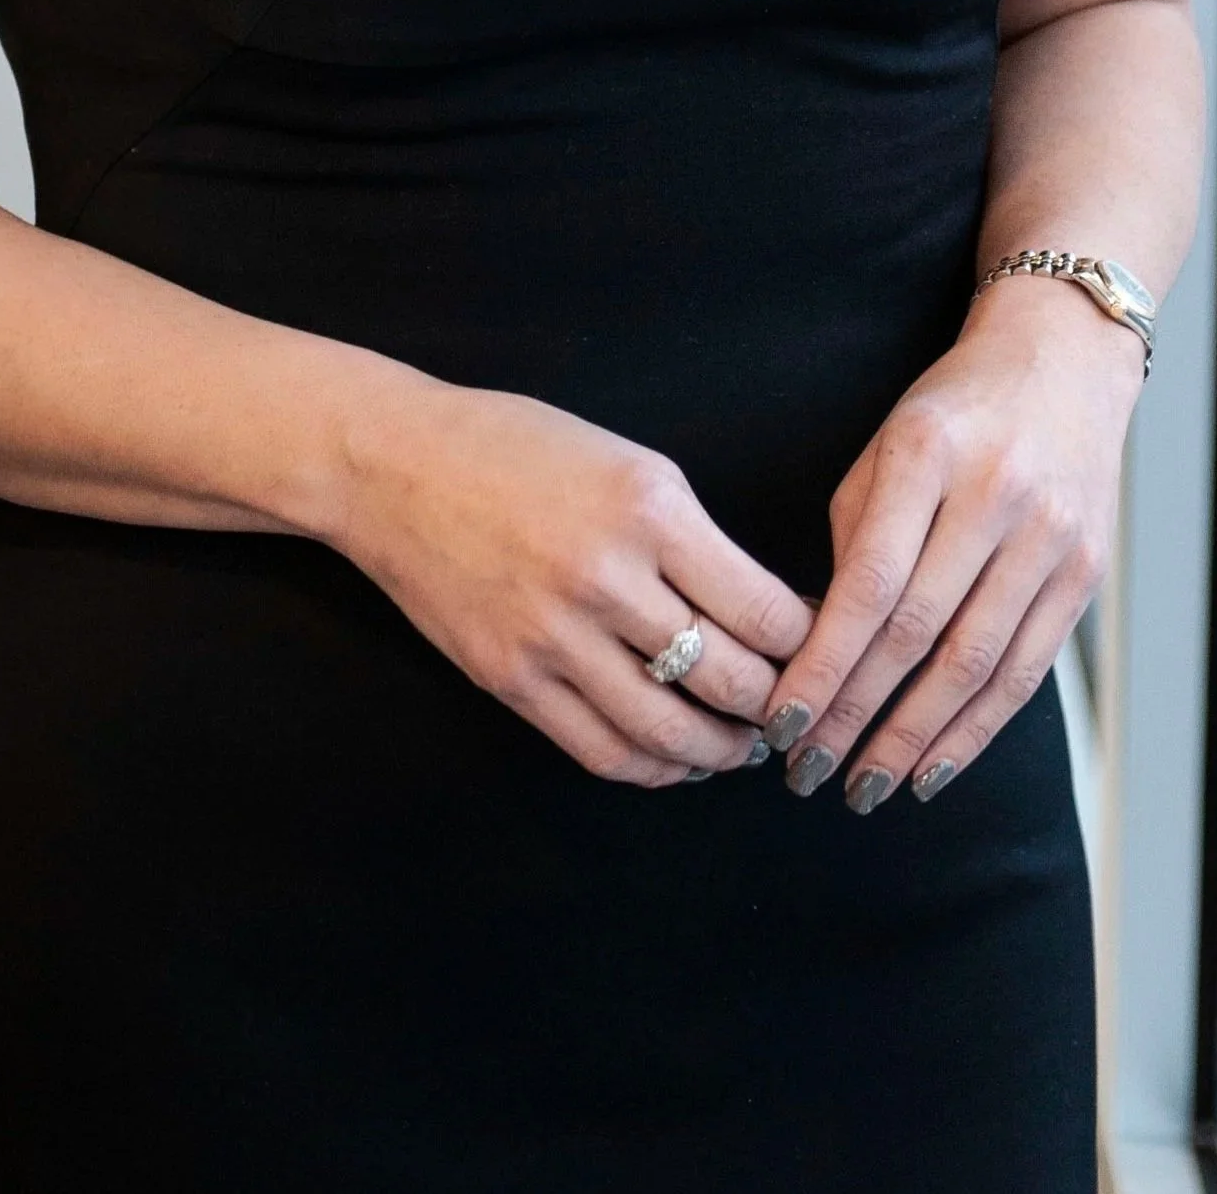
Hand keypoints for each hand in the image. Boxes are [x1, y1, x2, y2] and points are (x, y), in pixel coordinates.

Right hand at [331, 375, 814, 785]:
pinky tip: (678, 759)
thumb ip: (694, 538)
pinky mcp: (512, 680)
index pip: (767, 610)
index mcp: (651, 508)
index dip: (811, 644)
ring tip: (745, 746)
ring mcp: (555, 637)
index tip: (822, 649)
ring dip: (725, 752)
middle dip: (779, 706)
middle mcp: (608, 577)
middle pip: (733, 680)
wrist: (395, 464)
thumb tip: (768, 614)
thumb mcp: (628, 462)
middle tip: (795, 708)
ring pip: (672, 730)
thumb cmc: (517, 447)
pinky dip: (656, 768)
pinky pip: (604, 751)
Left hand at [760, 279, 1142, 810]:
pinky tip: (933, 768)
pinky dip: (976, 729)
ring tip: (865, 786)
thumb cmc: (954, 409)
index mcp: (927, 455)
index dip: (824, 664)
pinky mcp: (1085, 576)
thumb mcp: (887, 445)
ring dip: (914, 740)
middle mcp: (996, 498)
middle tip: (808, 770)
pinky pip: (1025, 672)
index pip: (868, 584)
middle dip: (857, 714)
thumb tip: (820, 647)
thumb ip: (856, 538)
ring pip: (975, 666)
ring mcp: (1050, 540)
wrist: (1064, 363)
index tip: (780, 719)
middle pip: (918, 634)